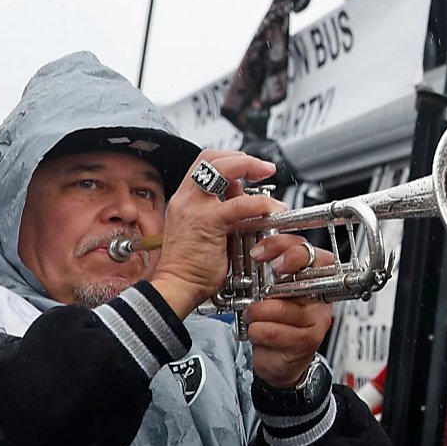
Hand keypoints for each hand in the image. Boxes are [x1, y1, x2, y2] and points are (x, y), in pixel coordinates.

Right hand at [148, 149, 285, 316]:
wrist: (176, 287)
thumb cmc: (190, 266)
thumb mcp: (206, 229)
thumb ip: (221, 209)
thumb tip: (240, 194)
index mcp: (184, 199)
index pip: (205, 163)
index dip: (230, 159)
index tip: (250, 166)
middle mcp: (186, 198)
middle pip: (212, 158)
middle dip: (243, 158)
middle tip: (263, 168)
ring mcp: (194, 208)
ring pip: (223, 170)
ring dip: (251, 168)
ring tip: (268, 178)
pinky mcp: (207, 222)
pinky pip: (239, 204)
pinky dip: (260, 203)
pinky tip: (271, 209)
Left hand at [248, 236, 335, 387]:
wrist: (282, 358)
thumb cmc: (276, 320)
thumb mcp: (271, 289)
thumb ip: (268, 269)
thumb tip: (251, 251)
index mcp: (315, 273)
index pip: (305, 250)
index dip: (281, 247)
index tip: (259, 253)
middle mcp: (320, 293)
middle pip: (299, 276)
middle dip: (270, 284)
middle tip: (257, 291)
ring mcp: (317, 317)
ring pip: (279, 308)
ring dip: (256, 314)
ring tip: (254, 317)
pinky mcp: (308, 339)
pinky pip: (273, 331)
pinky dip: (257, 331)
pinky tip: (258, 332)